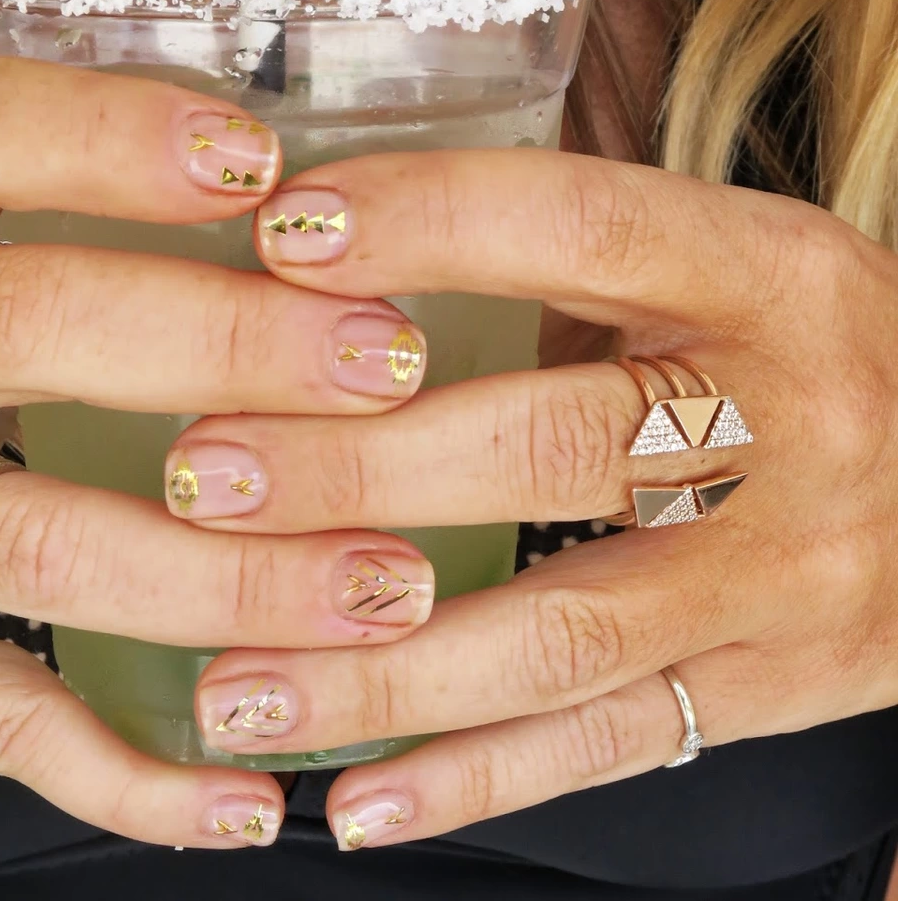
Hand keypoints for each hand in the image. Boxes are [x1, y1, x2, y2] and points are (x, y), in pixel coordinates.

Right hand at [0, 60, 434, 846]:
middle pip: (26, 324)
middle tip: (387, 364)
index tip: (269, 165)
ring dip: (231, 574)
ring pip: (39, 540)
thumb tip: (300, 182)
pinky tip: (251, 792)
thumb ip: (54, 183)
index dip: (116, 140)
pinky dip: (130, 771)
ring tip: (385, 580)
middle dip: (227, 346)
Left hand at [171, 149, 897, 847]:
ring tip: (230, 681)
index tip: (283, 233)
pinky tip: (358, 800)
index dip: (429, 224)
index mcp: (764, 271)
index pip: (580, 225)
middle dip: (360, 468)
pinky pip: (607, 742)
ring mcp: (784, 572)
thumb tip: (339, 244)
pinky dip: (473, 779)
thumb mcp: (735, 252)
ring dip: (378, 666)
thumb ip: (573, 251)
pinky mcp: (770, 687)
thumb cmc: (816, 339)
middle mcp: (785, 420)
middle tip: (208, 477)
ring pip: (560, 628)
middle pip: (552, 446)